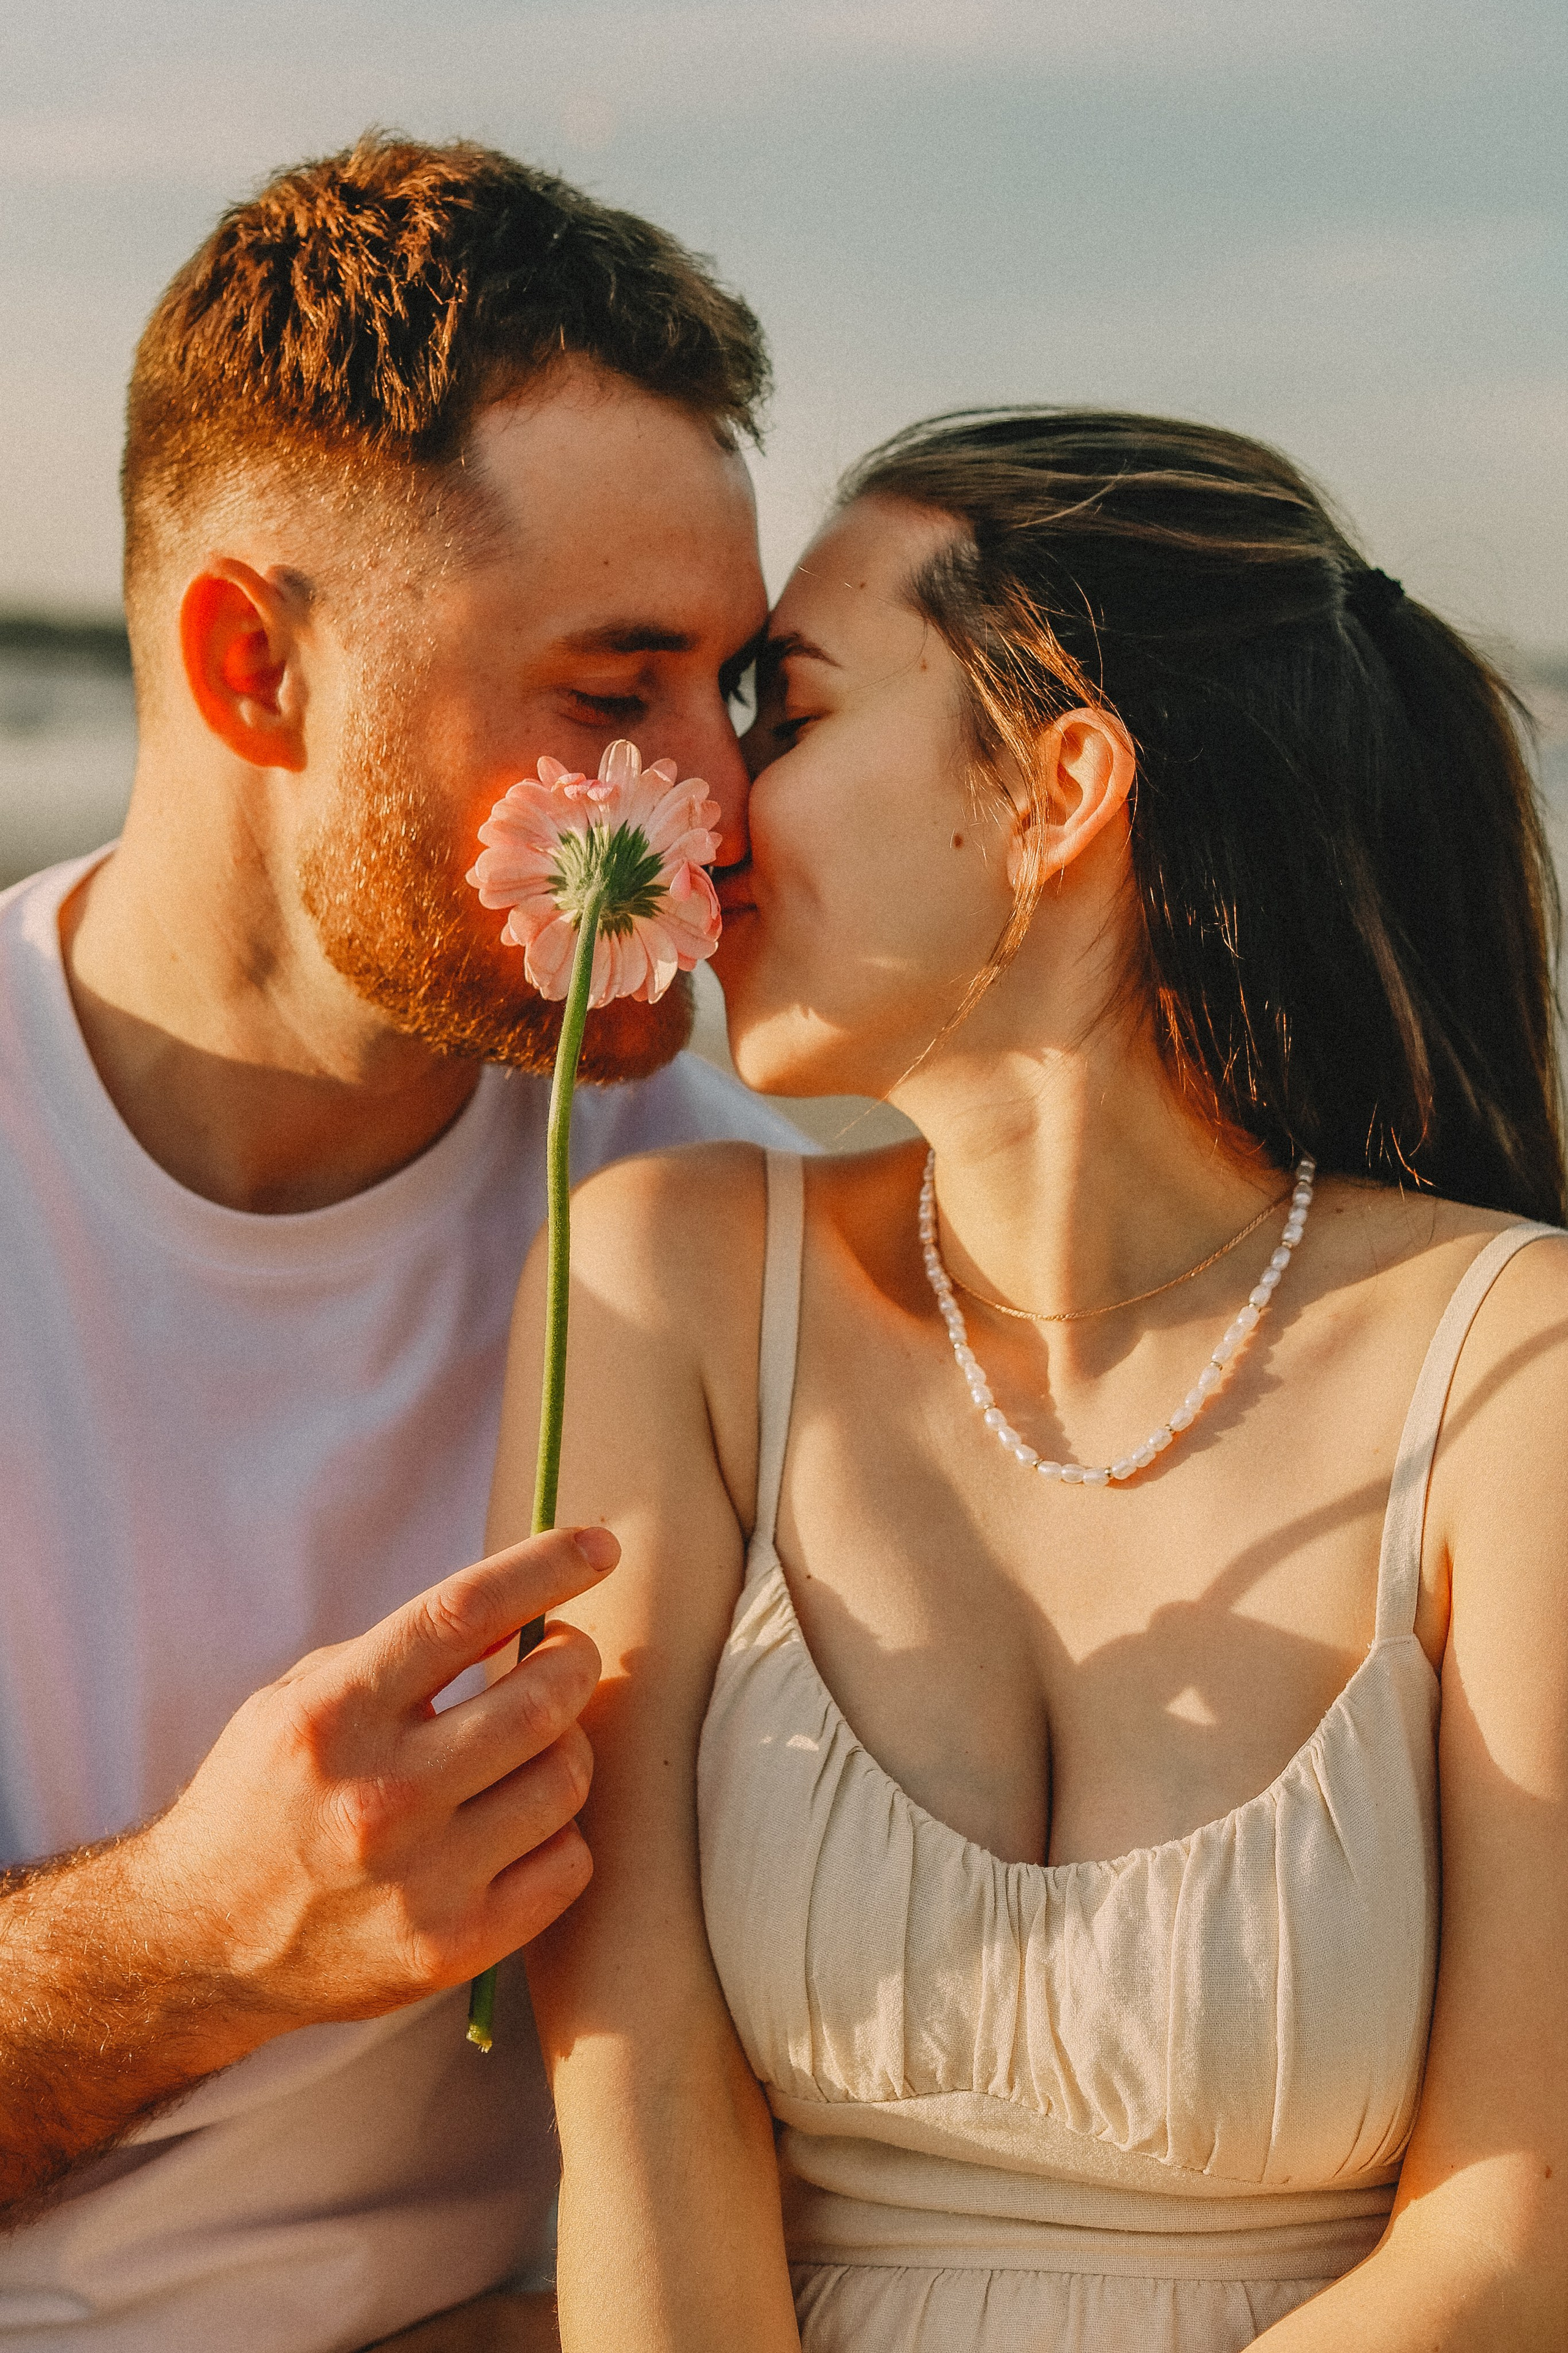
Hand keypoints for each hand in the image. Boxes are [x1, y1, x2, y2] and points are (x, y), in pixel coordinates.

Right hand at [132, 1525, 616, 2037]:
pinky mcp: (453, 1949)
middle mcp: (378, 1798)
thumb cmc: (266, 1798)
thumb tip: (523, 1610)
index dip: (545, 1568)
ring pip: (566, 1780)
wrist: (200, 1946)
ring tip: (533, 1744)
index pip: (463, 1613)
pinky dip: (561, 1831)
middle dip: (574, 1661)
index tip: (599, 1546)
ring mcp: (420, 1882)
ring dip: (568, 1745)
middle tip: (563, 1656)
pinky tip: (522, 1821)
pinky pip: (569, 1865)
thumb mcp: (301, 1699)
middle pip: (541, 1702)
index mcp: (331, 1717)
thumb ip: (402, 1653)